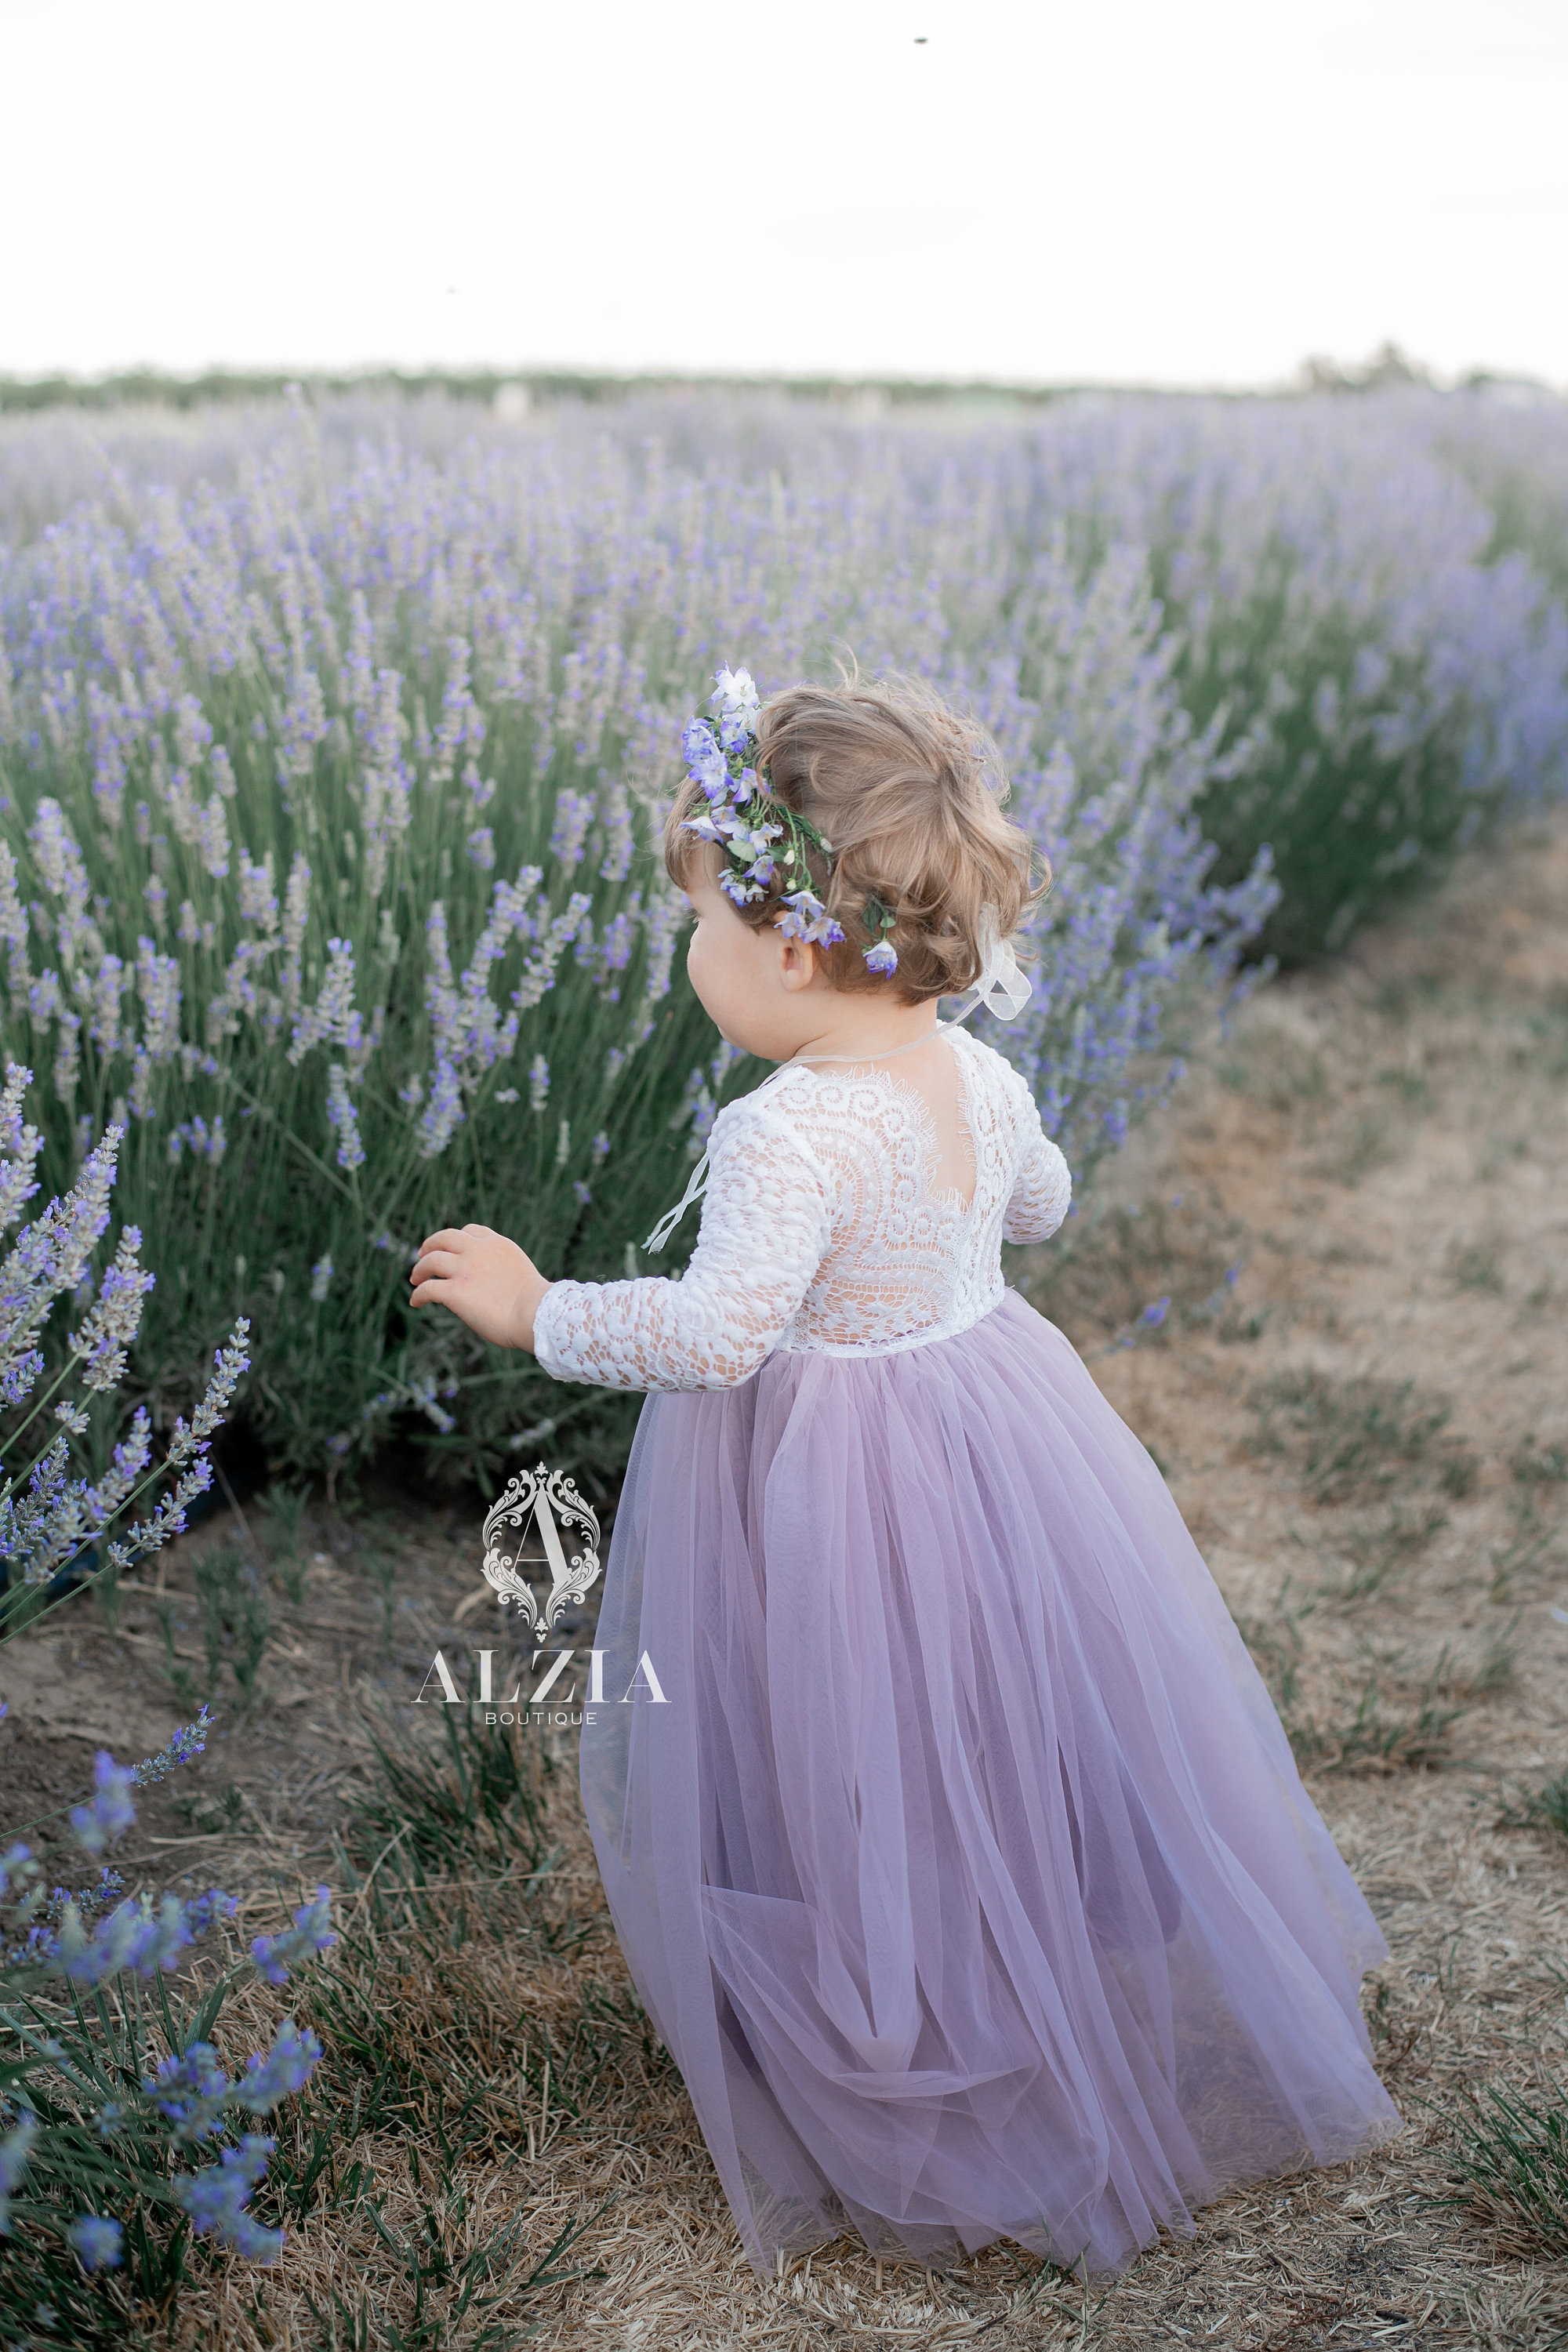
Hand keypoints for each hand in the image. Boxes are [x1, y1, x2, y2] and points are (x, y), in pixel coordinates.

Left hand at [409, 1225, 552, 1352]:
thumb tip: (492, 1285)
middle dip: (430, 1244)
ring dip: (420, 1269)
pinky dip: (418, 1295)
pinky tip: (416, 1302)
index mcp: (497, 1244)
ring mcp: (464, 1270)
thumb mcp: (519, 1272)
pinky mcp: (454, 1291)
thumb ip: (501, 1270)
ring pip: (430, 1260)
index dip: (456, 1238)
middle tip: (422, 1255)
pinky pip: (427, 1289)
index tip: (450, 1248)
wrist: (535, 1313)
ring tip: (416, 1279)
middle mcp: (478, 1251)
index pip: (471, 1230)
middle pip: (445, 1237)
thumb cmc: (535, 1303)